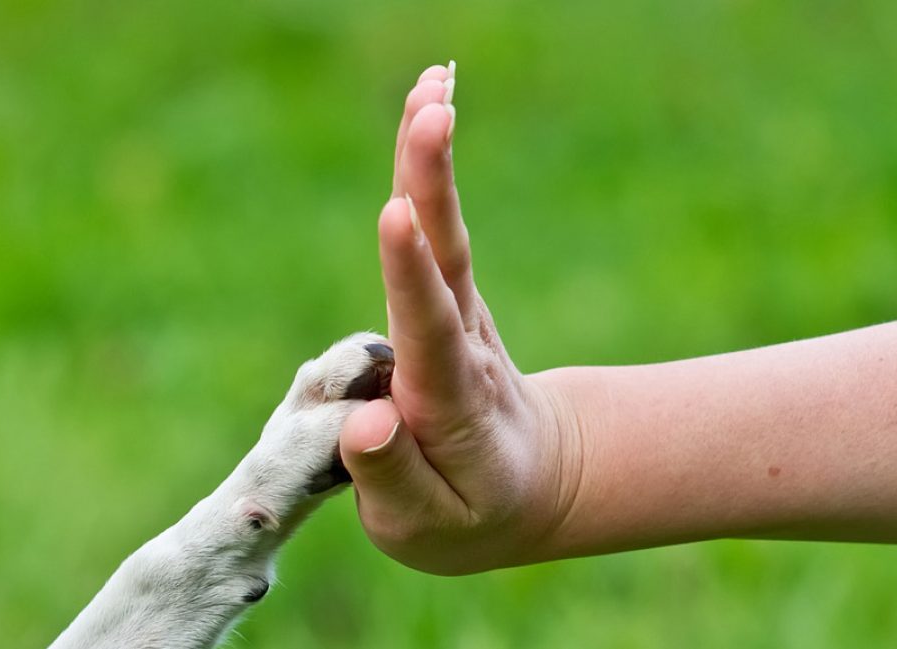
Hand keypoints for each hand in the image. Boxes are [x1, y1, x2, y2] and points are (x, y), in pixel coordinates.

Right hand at [338, 64, 581, 574]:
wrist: (529, 486)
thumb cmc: (465, 514)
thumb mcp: (427, 527)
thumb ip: (393, 477)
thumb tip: (367, 421)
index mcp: (449, 403)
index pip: (428, 331)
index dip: (410, 276)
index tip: (397, 217)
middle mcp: (459, 344)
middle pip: (446, 258)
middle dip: (432, 184)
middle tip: (431, 113)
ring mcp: (457, 312)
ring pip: (443, 229)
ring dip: (431, 157)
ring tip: (431, 85)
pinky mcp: (446, 293)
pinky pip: (434, 223)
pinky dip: (426, 163)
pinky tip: (427, 98)